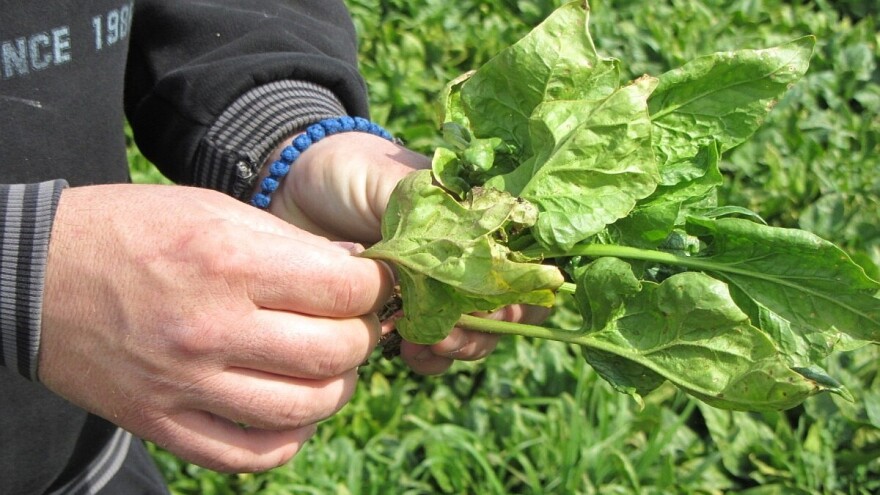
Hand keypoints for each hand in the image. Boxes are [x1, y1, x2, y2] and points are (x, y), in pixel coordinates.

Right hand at [38, 184, 392, 471]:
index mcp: (228, 262)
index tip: (374, 285)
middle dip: (363, 336)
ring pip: (305, 409)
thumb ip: (290, 243)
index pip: (346, 290)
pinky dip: (289, 438)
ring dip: (336, 388)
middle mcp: (211, 327)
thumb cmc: (131, 230)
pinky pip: (250, 455)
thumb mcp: (212, 210)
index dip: (377, 287)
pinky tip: (291, 411)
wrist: (33, 275)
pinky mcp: (161, 422)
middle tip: (353, 323)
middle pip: (336, 352)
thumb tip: (357, 272)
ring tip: (328, 366)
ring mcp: (185, 384)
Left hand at [264, 131, 546, 374]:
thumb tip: (479, 263)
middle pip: (511, 307)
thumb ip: (442, 219)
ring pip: (477, 334)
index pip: (530, 259)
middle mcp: (469, 255)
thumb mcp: (400, 183)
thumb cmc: (350, 170)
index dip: (526, 288)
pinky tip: (405, 351)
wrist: (287, 188)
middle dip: (489, 327)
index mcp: (480, 217)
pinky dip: (428, 357)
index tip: (499, 302)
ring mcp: (439, 287)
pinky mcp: (404, 314)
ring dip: (460, 347)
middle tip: (452, 330)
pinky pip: (435, 349)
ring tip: (424, 343)